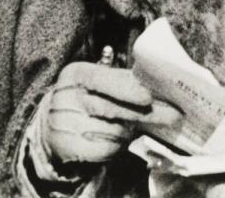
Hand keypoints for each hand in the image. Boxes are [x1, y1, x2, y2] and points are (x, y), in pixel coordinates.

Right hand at [41, 62, 180, 164]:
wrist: (51, 125)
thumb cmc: (83, 97)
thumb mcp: (93, 80)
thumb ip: (119, 79)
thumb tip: (154, 83)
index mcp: (74, 74)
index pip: (102, 79)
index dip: (126, 88)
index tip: (149, 96)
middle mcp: (67, 99)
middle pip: (112, 108)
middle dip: (145, 113)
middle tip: (173, 115)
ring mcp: (66, 125)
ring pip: (113, 130)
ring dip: (131, 128)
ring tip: (136, 123)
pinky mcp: (71, 148)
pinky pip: (106, 148)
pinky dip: (119, 144)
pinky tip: (119, 137)